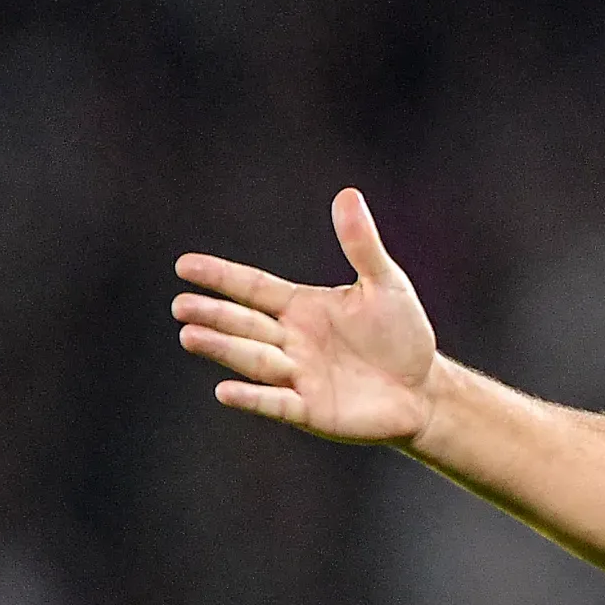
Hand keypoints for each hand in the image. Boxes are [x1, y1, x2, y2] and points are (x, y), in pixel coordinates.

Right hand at [174, 189, 442, 447]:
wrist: (424, 389)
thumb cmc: (402, 334)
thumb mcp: (385, 284)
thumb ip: (361, 244)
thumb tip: (348, 194)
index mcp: (301, 307)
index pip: (253, 288)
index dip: (221, 277)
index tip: (184, 265)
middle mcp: (291, 340)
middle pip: (245, 324)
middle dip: (214, 314)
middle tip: (180, 305)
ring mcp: (298, 376)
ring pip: (253, 359)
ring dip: (223, 348)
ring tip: (190, 335)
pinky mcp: (311, 410)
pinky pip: (276, 402)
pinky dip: (253, 397)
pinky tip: (224, 390)